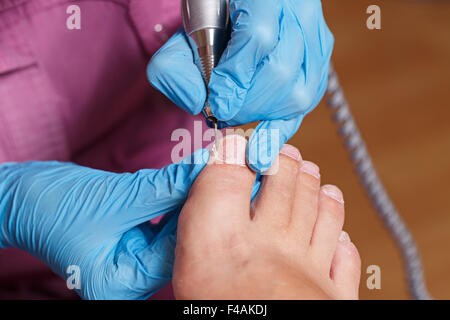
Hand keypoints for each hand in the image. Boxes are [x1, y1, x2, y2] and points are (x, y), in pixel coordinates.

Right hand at [0, 149, 208, 298]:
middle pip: (177, 244)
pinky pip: (161, 224)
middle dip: (194, 207)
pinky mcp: (131, 242)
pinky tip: (184, 180)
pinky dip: (171, 202)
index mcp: (122, 283)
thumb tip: (202, 169)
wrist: (24, 198)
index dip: (198, 215)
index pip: (174, 253)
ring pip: (172, 232)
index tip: (216, 181)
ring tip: (202, 171)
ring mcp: (131, 261)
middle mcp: (130, 278)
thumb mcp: (115, 197)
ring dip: (185, 201)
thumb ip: (163, 187)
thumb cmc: (54, 205)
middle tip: (214, 172)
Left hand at [147, 0, 333, 171]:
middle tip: (221, 113)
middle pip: (280, 72)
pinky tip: (261, 141)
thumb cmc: (218, 18)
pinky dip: (282, 126)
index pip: (258, 38)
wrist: (248, 10)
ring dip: (262, 116)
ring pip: (299, 93)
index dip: (235, 78)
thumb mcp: (189, 31)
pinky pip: (307, 103)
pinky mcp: (319, 65)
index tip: (215, 104)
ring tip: (236, 117)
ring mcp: (314, 40)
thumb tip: (195, 103)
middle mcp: (299, 14)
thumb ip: (178, 64)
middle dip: (246, 105)